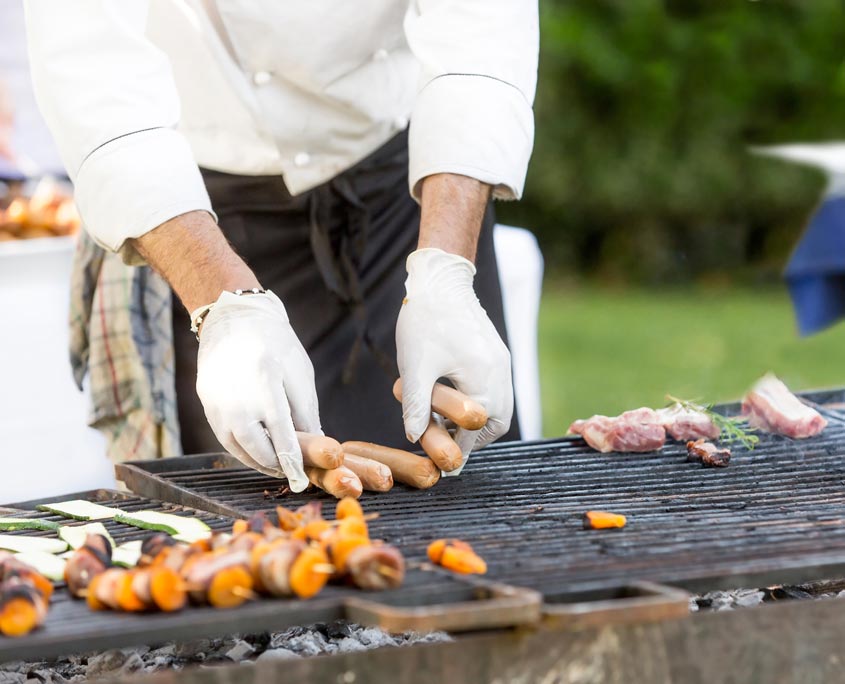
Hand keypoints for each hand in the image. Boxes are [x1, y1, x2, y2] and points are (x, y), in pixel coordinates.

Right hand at [196, 290, 319, 490]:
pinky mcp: (206, 405)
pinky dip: (242, 450)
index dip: (293, 461)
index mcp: (266, 386)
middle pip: (257, 449)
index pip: (282, 436)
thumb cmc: (276, 345)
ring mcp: (217, 404)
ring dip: (259, 462)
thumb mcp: (299, 374)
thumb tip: (314, 446)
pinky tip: (257, 452)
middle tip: (293, 471)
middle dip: (277, 465)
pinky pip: (225, 438)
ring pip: (239, 449)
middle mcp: (237, 399)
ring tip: (277, 465)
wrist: (234, 319)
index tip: (302, 478)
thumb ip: (305, 413)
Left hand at [396, 248, 513, 473]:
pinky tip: (456, 398)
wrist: (441, 279)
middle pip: (496, 422)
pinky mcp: (497, 352)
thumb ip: (415, 405)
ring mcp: (503, 362)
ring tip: (450, 424)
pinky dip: (480, 400)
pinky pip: (496, 387)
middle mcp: (501, 373)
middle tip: (450, 444)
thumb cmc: (425, 321)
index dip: (458, 450)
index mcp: (484, 379)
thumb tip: (412, 437)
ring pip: (500, 406)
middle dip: (474, 437)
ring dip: (478, 419)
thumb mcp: (415, 367)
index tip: (447, 467)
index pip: (474, 430)